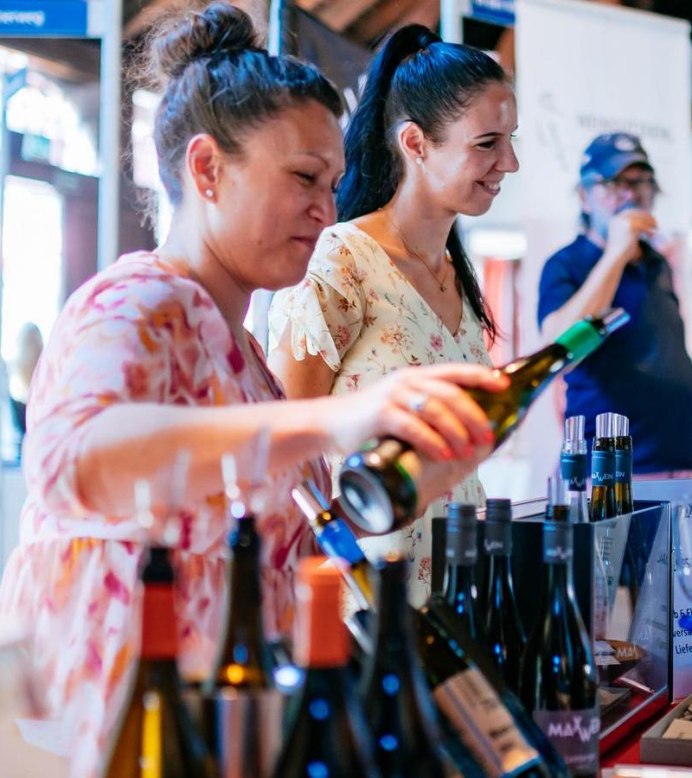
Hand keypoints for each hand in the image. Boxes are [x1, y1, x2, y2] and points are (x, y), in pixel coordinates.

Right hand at [326, 363, 508, 462]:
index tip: (503, 387)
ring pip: (436, 409)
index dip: (481, 377)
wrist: (330, 423)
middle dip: (474, 415)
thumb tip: (463, 432)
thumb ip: (426, 411)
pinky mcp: (380, 415)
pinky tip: (442, 454)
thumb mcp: (401, 406)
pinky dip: (432, 442)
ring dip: (457, 432)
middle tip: (487, 435)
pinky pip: (413, 427)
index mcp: (416, 376)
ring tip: (467, 450)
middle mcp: (407, 381)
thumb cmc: (369, 419)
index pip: (455, 372)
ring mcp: (393, 396)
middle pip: (451, 393)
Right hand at [604, 208, 656, 266]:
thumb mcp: (624, 238)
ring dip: (650, 222)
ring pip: (643, 218)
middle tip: (655, 223)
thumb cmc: (620, 253)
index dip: (640, 214)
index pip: (630, 212)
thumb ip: (632, 232)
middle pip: (637, 212)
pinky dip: (649, 229)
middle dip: (647, 217)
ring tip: (655, 228)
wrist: (615, 258)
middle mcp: (618, 219)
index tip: (648, 219)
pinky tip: (651, 235)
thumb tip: (645, 229)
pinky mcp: (631, 226)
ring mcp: (624, 222)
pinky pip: (644, 225)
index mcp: (614, 220)